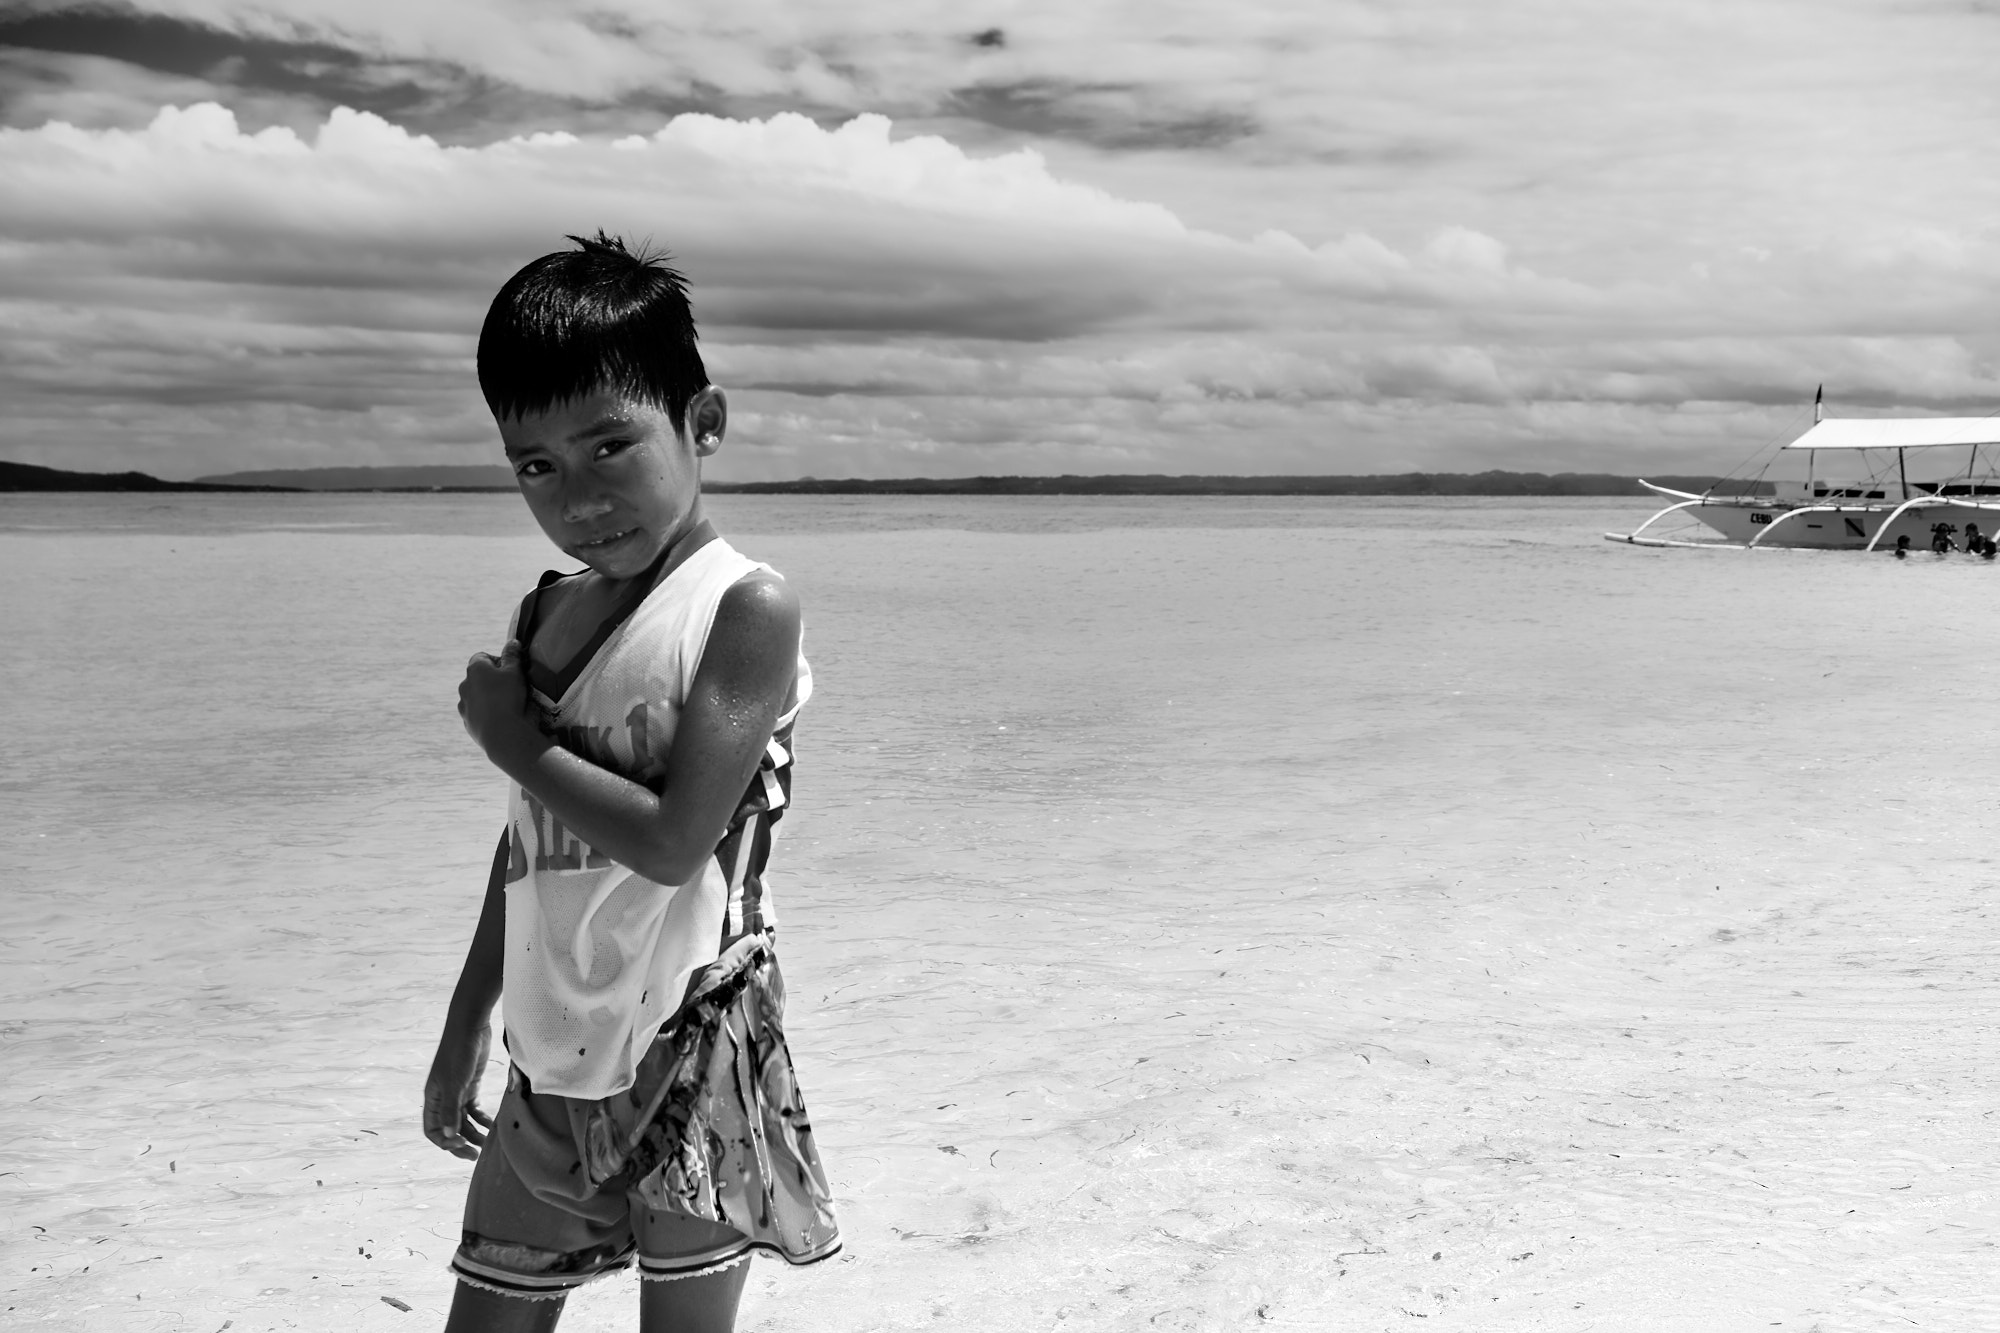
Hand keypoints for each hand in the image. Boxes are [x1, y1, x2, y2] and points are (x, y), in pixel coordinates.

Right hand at [423, 1022, 493, 1159]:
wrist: (471, 1026)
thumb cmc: (458, 1052)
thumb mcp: (455, 1083)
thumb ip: (450, 1110)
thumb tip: (448, 1137)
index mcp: (432, 1099)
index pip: (432, 1130)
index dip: (445, 1142)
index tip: (461, 1146)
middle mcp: (443, 1098)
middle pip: (448, 1129)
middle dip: (460, 1143)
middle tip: (476, 1155)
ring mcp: (457, 1092)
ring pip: (463, 1121)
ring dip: (473, 1133)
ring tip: (488, 1143)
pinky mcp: (470, 1085)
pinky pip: (474, 1109)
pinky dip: (482, 1118)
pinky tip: (492, 1125)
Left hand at [458, 641, 536, 757]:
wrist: (501, 733)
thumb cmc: (508, 697)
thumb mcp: (515, 671)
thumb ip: (512, 655)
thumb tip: (512, 643)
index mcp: (474, 669)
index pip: (482, 656)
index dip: (498, 661)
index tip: (511, 670)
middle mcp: (464, 685)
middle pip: (479, 677)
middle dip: (493, 680)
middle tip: (512, 688)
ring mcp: (464, 705)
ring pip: (477, 696)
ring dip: (489, 697)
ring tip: (507, 705)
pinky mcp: (468, 722)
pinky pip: (477, 714)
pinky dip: (487, 713)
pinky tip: (502, 718)